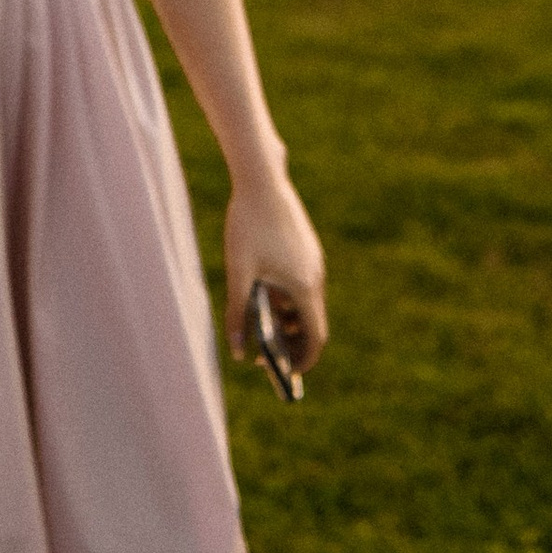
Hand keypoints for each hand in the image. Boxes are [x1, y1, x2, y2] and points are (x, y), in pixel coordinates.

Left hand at [225, 167, 328, 372]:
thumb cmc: (247, 224)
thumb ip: (237, 313)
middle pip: (312, 323)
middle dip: (293, 343)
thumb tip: (238, 351)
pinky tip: (263, 295)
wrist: (262, 178)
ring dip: (289, 320)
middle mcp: (316, 277)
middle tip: (269, 358)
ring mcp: (314, 261)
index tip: (287, 374)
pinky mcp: (306, 248)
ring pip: (306, 302)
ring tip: (262, 328)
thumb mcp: (238, 271)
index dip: (304, 360)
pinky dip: (288, 298)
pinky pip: (302, 284)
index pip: (315, 338)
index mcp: (304, 287)